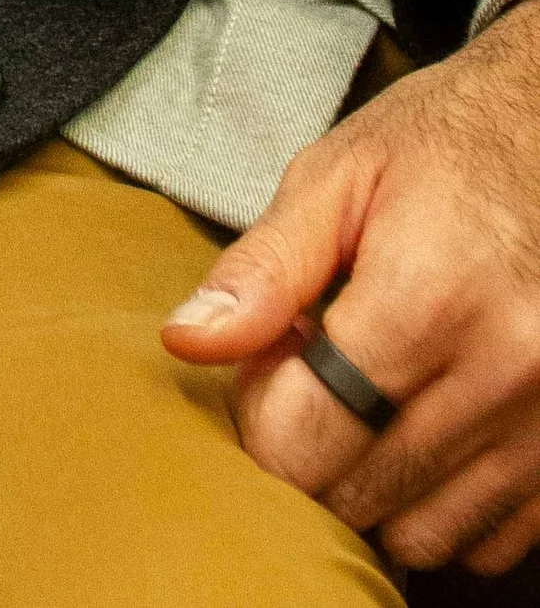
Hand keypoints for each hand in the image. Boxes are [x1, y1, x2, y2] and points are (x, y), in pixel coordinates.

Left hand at [163, 0, 539, 574]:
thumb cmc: (437, 150)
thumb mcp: (335, 176)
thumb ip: (262, 267)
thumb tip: (187, 341)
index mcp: (429, 294)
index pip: (304, 442)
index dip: (259, 414)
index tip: (270, 361)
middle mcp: (504, 371)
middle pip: (358, 497)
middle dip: (312, 450)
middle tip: (315, 372)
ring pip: (425, 538)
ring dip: (376, 489)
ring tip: (372, 397)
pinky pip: (490, 542)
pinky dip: (444, 506)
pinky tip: (427, 426)